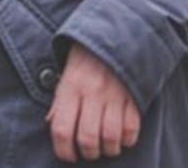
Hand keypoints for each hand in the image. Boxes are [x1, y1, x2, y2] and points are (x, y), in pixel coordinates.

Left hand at [46, 43, 140, 161]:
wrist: (115, 31)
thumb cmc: (86, 58)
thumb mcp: (66, 75)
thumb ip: (60, 102)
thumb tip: (53, 126)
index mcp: (71, 87)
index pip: (62, 129)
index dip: (63, 151)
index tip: (68, 155)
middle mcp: (92, 92)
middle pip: (87, 138)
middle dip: (88, 153)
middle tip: (89, 151)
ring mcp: (114, 94)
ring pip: (110, 138)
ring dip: (108, 149)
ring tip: (106, 146)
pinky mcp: (134, 95)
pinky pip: (132, 128)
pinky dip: (128, 140)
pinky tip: (123, 137)